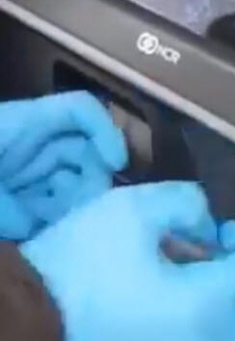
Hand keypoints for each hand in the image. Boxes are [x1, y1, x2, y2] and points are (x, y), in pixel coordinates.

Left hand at [0, 91, 126, 239]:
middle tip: (87, 208)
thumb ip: (8, 203)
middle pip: (84, 152)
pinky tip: (42, 228)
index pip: (80, 112)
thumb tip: (32, 220)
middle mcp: (30, 146)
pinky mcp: (20, 199)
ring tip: (57, 222)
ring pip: (73, 182)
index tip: (116, 165)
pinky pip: (53, 206)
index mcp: (21, 125)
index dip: (106, 132)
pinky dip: (58, 218)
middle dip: (93, 179)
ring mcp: (25, 173)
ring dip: (76, 203)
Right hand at [21, 182, 234, 340]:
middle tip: (222, 250)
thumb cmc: (86, 262)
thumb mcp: (136, 207)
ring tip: (207, 271)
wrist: (37, 320)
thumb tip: (210, 228)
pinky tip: (193, 296)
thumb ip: (189, 202)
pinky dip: (228, 318)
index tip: (221, 228)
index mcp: (208, 302)